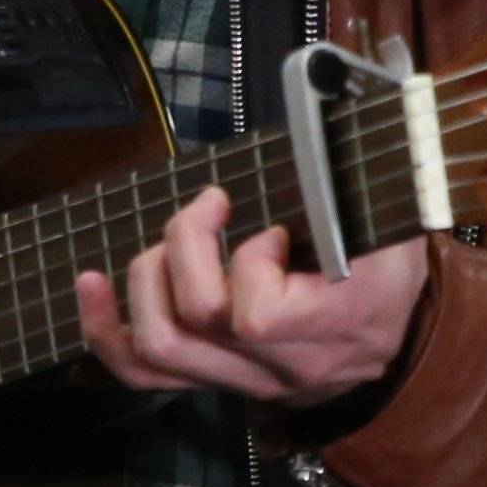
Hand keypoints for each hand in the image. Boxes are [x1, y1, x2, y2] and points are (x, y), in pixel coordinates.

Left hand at [74, 185, 426, 407]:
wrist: (394, 349)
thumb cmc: (388, 272)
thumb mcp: (393, 226)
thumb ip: (348, 184)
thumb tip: (316, 106)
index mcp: (335, 325)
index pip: (257, 316)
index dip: (249, 262)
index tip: (275, 233)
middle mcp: (283, 366)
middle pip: (195, 320)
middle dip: (183, 247)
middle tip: (210, 209)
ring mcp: (243, 380)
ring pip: (159, 348)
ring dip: (145, 278)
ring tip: (169, 240)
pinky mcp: (212, 380)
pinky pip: (141, 373)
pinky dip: (105, 327)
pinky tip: (91, 284)